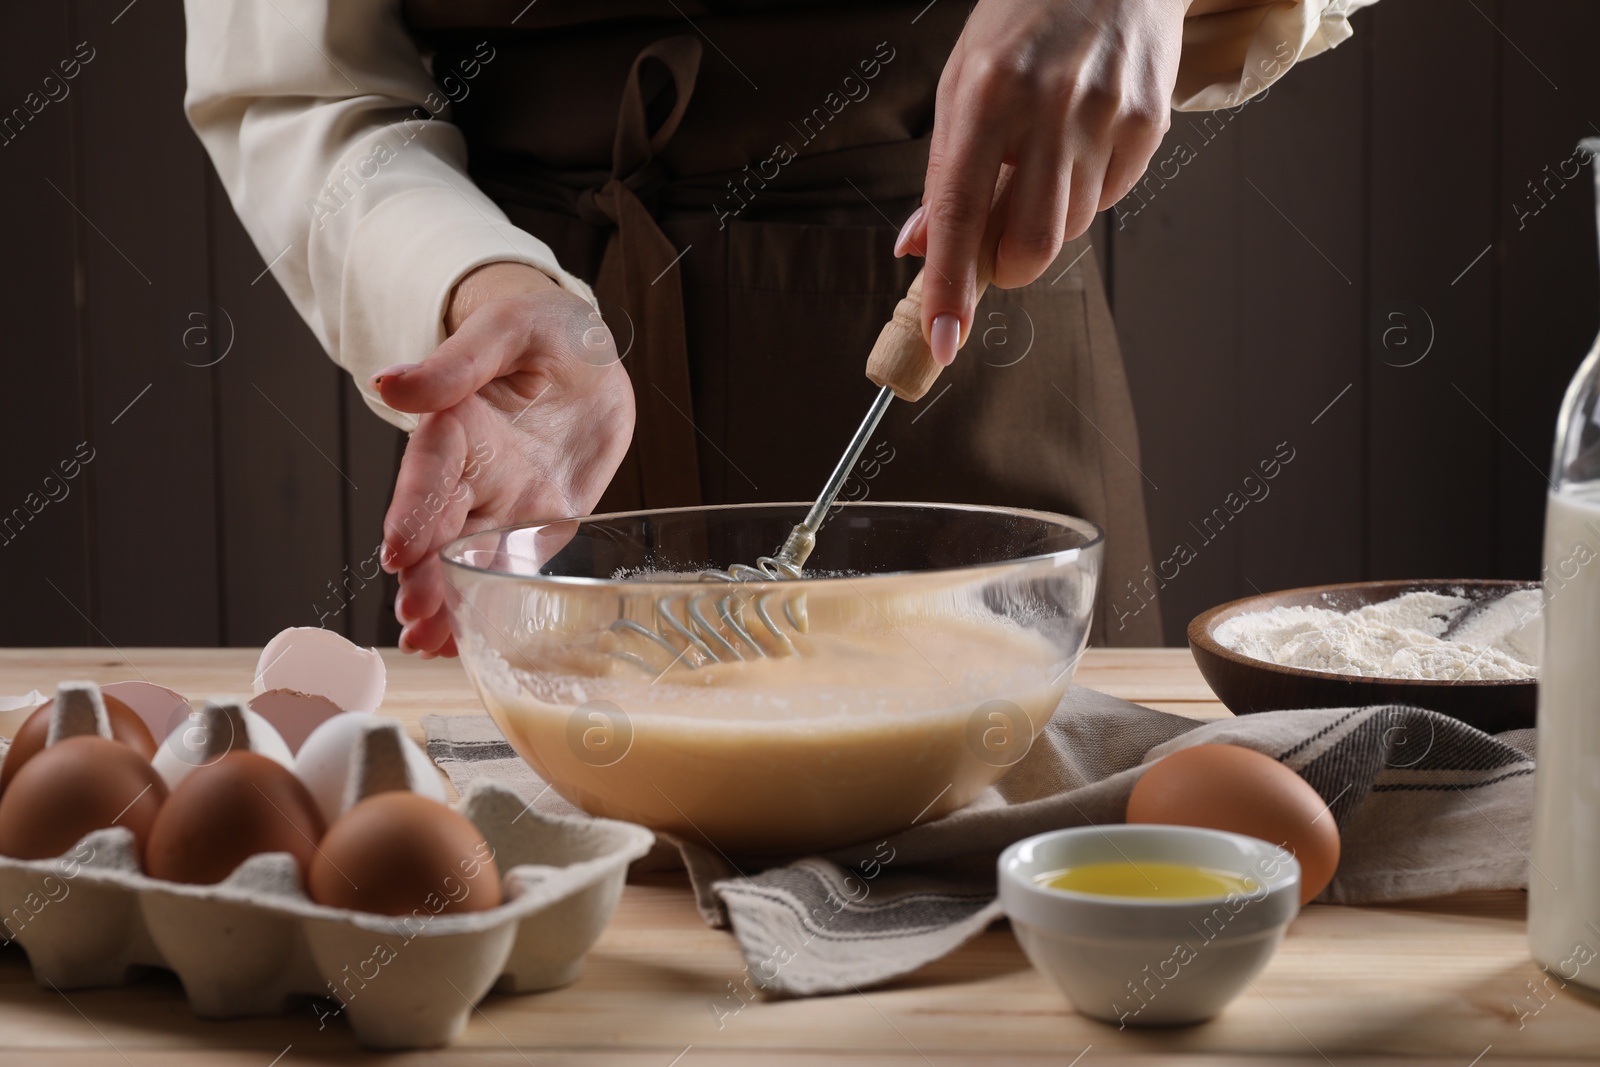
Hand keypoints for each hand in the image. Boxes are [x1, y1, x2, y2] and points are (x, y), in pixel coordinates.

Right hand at [375, 262, 634, 656]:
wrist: (585, 356)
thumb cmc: (541, 330)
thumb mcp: (507, 330)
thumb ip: (457, 362)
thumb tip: (391, 385)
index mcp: (457, 425)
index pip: (428, 473)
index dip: (412, 512)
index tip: (399, 552)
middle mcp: (472, 472)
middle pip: (438, 530)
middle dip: (424, 577)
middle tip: (413, 621)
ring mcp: (502, 504)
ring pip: (466, 561)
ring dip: (445, 603)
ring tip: (426, 646)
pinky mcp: (535, 525)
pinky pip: (510, 572)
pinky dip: (488, 607)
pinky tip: (465, 644)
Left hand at [896, 0, 1186, 363]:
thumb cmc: (1024, 21)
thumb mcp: (962, 81)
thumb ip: (942, 171)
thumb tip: (918, 250)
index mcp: (985, 93)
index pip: (960, 212)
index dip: (950, 286)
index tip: (943, 339)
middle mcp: (1048, 104)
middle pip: (1031, 244)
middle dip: (1007, 268)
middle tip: (995, 246)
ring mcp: (1106, 113)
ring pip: (1071, 228)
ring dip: (1045, 222)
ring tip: (1039, 164)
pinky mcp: (1149, 121)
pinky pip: (1109, 198)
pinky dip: (1085, 192)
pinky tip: (1078, 143)